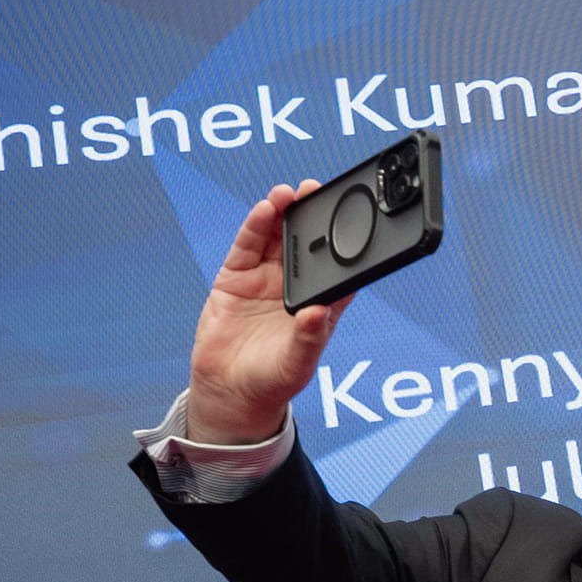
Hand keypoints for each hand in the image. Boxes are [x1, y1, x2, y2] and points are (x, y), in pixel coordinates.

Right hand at [184, 183, 351, 444]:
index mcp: (320, 305)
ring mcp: (265, 279)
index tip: (351, 220)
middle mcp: (295, 286)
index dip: (345, 244)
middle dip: (310, 216)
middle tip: (314, 191)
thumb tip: (318, 312)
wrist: (230, 390)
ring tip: (288, 194)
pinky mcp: (236, 278)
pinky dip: (254, 227)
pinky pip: (247, 247)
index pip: (339, 269)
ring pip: (276, 238)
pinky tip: (263, 210)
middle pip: (306, 244)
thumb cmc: (273, 380)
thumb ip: (308, 339)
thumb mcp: (297, 363)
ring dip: (282, 214)